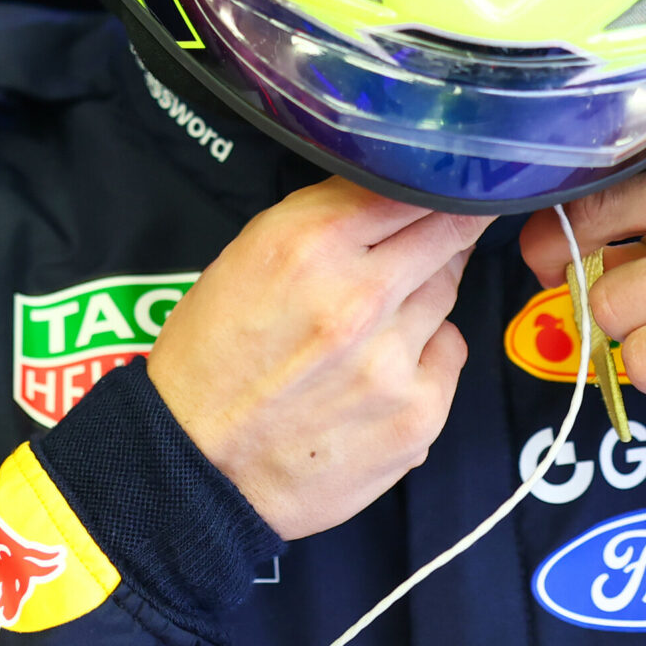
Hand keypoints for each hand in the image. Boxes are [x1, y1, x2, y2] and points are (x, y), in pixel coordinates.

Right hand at [150, 178, 489, 540]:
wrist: (196, 465)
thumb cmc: (212, 360)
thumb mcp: (246, 257)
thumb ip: (322, 219)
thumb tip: (387, 193)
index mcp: (308, 243)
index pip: (409, 184)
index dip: (431, 180)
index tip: (443, 182)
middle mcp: (358, 295)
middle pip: (447, 232)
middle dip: (445, 228)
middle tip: (434, 236)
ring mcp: (394, 359)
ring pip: (447, 292)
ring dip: (421, 295)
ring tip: (373, 321)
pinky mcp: (418, 413)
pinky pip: (450, 354)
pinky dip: (425, 354)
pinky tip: (380, 370)